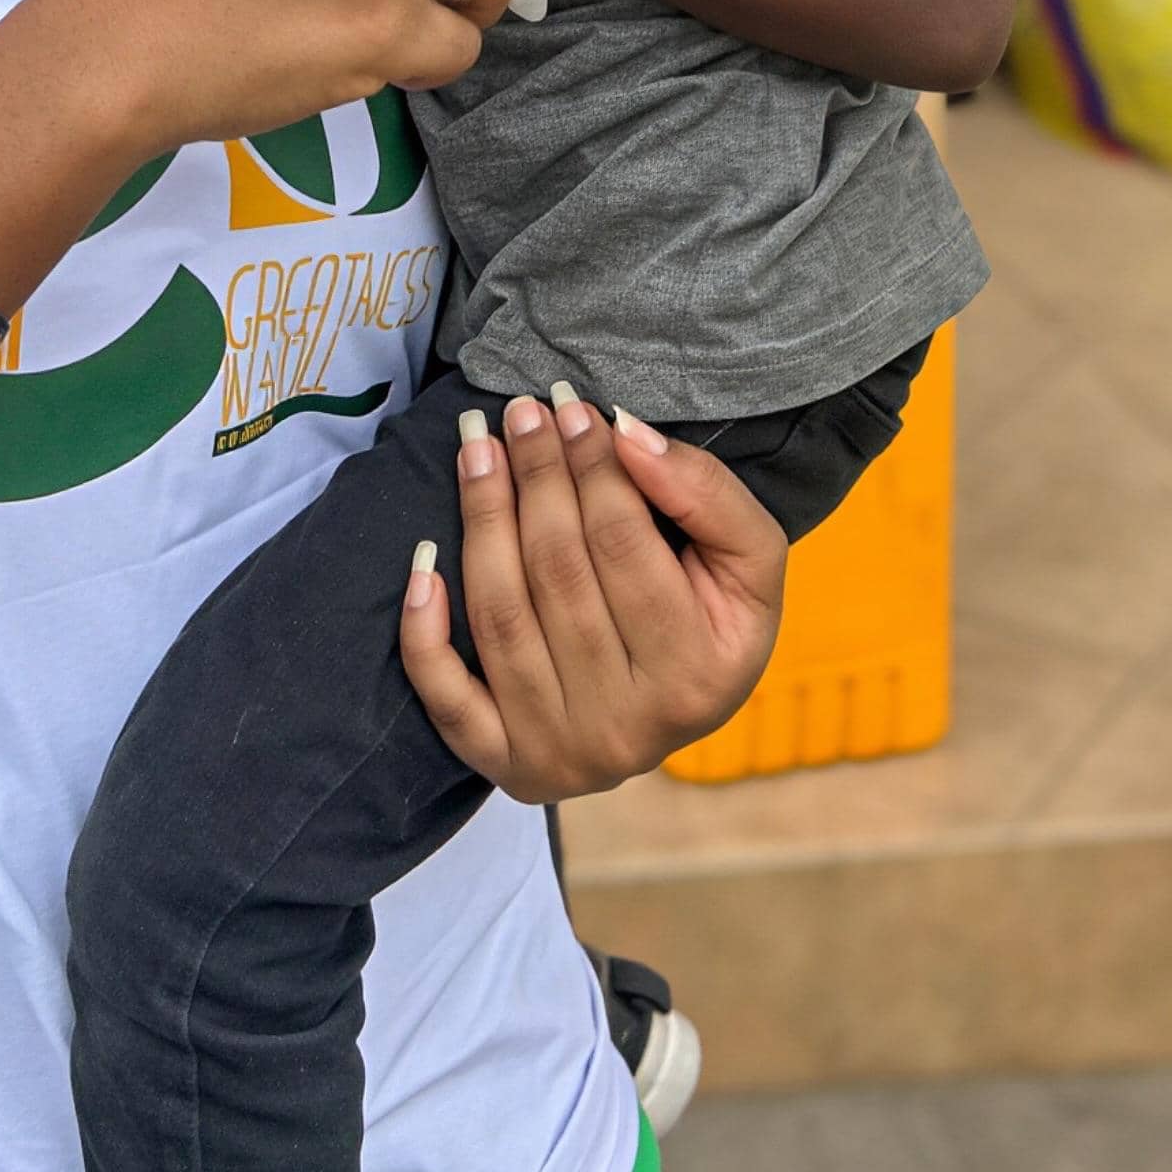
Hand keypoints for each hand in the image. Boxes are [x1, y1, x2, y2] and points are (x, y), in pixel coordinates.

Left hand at [400, 392, 789, 805]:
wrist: (676, 701)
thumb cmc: (711, 617)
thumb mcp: (749, 557)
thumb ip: (706, 493)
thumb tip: (627, 434)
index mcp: (696, 676)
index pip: (624, 548)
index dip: (592, 469)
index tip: (570, 407)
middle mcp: (626, 728)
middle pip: (557, 574)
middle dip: (534, 479)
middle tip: (518, 412)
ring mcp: (561, 752)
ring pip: (502, 618)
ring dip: (482, 520)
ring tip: (476, 449)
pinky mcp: (506, 764)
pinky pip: (449, 701)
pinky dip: (424, 634)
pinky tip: (422, 561)